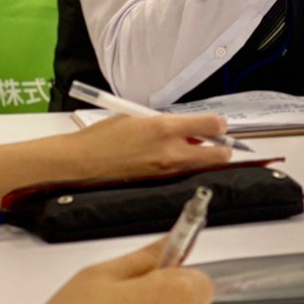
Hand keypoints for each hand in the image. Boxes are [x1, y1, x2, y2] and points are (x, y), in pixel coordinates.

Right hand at [63, 112, 233, 180]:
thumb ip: (167, 123)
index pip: (212, 125)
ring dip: (203, 159)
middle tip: (217, 143)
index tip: (218, 124)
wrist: (82, 162)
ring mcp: (166, 172)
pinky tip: (171, 162)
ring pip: (202, 167)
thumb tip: (186, 127)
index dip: (220, 124)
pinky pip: (182, 176)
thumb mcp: (139, 118)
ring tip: (189, 150)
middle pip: (219, 154)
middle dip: (222, 147)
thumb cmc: (104, 137)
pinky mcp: (159, 185)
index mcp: (165, 128)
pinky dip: (184, 169)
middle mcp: (170, 152)